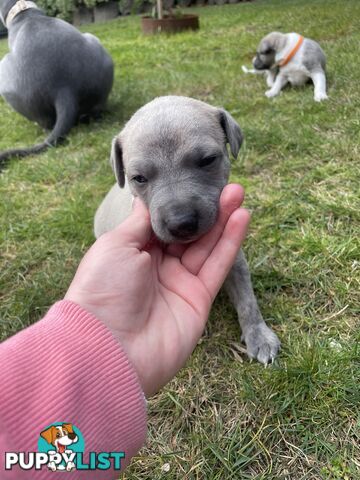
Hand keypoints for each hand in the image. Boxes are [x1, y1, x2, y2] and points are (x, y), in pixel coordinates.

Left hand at [65, 184, 249, 396]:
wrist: (109, 346)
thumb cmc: (104, 289)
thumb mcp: (117, 245)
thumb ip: (140, 221)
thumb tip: (146, 198)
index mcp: (134, 253)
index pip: (164, 224)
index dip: (180, 206)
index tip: (194, 184)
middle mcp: (158, 268)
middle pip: (188, 233)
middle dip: (206, 210)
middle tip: (227, 186)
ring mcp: (179, 284)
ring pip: (206, 246)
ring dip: (224, 220)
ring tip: (238, 193)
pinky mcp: (199, 300)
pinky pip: (217, 266)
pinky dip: (230, 242)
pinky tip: (241, 218)